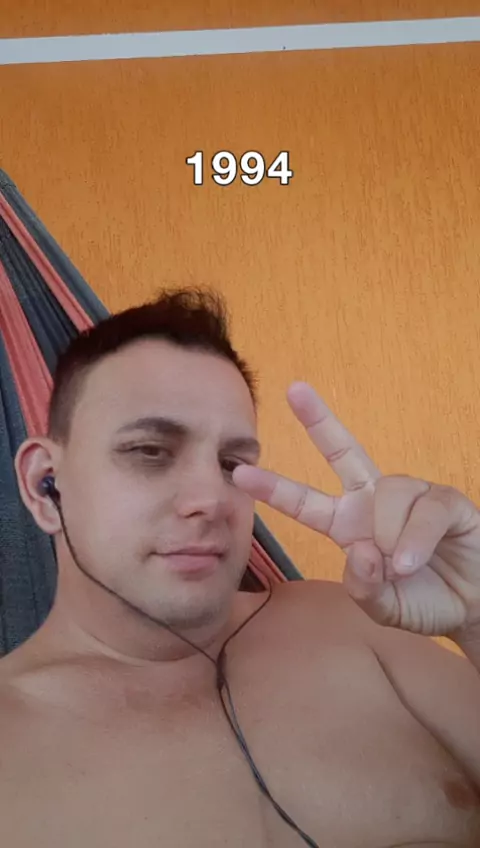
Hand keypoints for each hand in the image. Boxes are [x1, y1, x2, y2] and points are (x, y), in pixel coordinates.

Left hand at [233, 382, 479, 638]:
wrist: (473, 608)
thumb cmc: (422, 601)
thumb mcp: (382, 607)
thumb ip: (364, 587)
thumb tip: (364, 551)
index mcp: (349, 525)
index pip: (306, 502)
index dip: (275, 488)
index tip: (239, 473)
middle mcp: (374, 501)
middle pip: (343, 451)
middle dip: (318, 420)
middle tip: (293, 390)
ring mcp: (411, 496)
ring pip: (386, 495)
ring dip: (388, 537)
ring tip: (401, 568)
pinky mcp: (446, 500)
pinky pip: (424, 509)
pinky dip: (415, 539)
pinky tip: (411, 562)